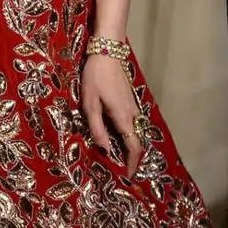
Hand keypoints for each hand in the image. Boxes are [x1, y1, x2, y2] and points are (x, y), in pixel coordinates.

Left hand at [81, 54, 142, 177]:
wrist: (107, 51)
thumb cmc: (96, 77)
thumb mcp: (90, 103)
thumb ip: (97, 128)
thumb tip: (106, 150)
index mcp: (123, 117)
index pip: (134, 146)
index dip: (132, 163)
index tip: (127, 176)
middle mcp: (133, 114)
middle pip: (136, 141)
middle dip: (131, 157)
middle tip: (121, 169)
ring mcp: (133, 105)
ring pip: (135, 131)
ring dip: (129, 145)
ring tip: (117, 155)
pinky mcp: (130, 99)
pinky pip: (132, 122)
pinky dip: (128, 133)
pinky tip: (116, 134)